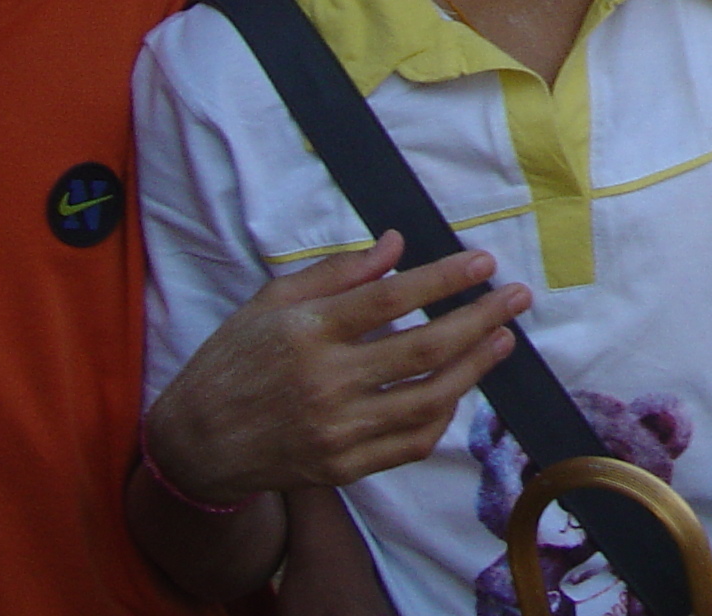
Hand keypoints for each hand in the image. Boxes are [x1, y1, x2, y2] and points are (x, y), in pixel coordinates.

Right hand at [145, 233, 528, 504]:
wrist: (195, 442)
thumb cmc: (234, 359)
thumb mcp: (271, 300)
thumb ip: (337, 272)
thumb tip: (396, 244)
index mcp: (308, 330)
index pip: (391, 298)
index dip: (444, 278)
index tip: (483, 263)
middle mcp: (327, 381)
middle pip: (424, 348)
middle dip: (480, 319)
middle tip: (516, 298)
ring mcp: (338, 430)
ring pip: (428, 398)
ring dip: (476, 368)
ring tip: (502, 340)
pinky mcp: (344, 467)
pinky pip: (410, 442)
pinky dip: (443, 415)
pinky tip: (459, 388)